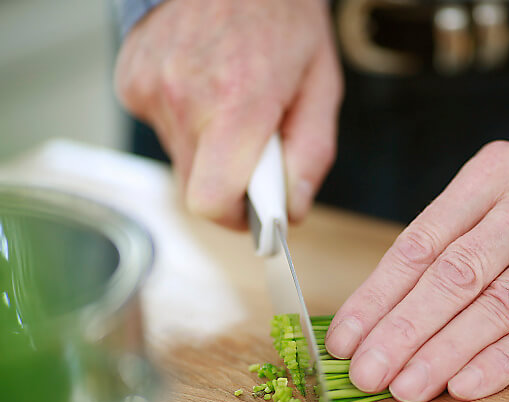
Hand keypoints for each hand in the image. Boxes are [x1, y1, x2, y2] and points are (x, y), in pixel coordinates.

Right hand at [115, 0, 341, 227]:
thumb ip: (311, 154)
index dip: (236, 218)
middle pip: (197, 187)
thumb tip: (293, 211)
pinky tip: (204, 85)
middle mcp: (185, 97)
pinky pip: (163, 128)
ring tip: (230, 101)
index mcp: (239, 102)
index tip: (255, 211)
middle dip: (230, 179)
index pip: (213, 201)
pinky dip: (186, 121)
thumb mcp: (321, 85)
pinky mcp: (131, 82)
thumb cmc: (283, 18)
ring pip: (181, 158)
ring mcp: (150, 87)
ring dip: (209, 147)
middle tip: (253, 142)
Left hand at [325, 141, 508, 401]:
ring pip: (499, 304)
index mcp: (491, 172)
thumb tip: (377, 312)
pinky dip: (503, 360)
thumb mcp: (492, 195)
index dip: (378, 295)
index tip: (345, 338)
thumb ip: (444, 243)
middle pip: (457, 273)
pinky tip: (465, 385)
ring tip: (407, 387)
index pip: (421, 242)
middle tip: (367, 373)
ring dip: (447, 352)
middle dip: (405, 329)